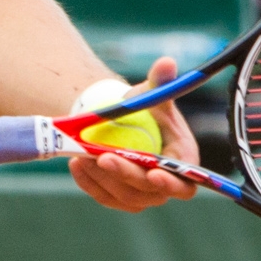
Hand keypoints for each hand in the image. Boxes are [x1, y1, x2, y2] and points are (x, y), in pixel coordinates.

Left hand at [66, 60, 201, 211]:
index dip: (171, 183)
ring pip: (123, 195)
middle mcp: (165, 184)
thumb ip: (161, 81)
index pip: (185, 183)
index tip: (153, 173)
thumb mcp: (152, 93)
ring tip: (82, 154)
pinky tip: (75, 163)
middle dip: (126, 175)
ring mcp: (142, 195)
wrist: (120, 121)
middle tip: (103, 157)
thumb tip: (166, 63)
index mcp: (182, 161)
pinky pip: (103, 196)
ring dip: (102, 178)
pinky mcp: (119, 198)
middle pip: (149, 191)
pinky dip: (88, 182)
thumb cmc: (144, 108)